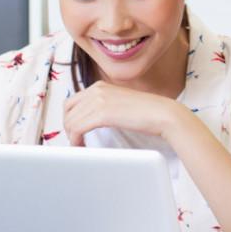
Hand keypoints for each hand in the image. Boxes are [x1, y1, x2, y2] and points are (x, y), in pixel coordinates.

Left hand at [63, 80, 186, 145]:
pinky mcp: (102, 113)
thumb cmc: (147, 112)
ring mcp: (98, 100)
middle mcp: (96, 89)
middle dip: (68, 126)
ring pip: (71, 121)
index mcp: (100, 85)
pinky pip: (77, 128)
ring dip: (72, 136)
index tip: (75, 130)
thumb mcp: (120, 102)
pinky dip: (76, 139)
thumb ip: (105, 105)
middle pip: (67, 110)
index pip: (72, 101)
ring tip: (79, 145)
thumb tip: (91, 119)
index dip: (69, 118)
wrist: (163, 114)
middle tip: (75, 139)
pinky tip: (82, 145)